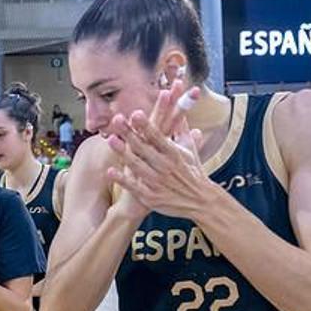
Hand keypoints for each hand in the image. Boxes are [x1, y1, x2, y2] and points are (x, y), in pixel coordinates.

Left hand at [105, 97, 209, 220]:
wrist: (200, 202)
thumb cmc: (192, 172)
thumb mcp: (190, 150)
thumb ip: (182, 130)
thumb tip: (181, 108)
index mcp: (174, 154)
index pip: (158, 137)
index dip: (147, 126)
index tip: (136, 114)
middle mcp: (165, 167)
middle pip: (144, 148)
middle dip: (130, 134)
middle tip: (116, 119)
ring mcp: (157, 182)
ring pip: (137, 166)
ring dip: (123, 153)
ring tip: (110, 139)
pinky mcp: (150, 197)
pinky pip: (134, 187)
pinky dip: (122, 180)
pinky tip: (110, 171)